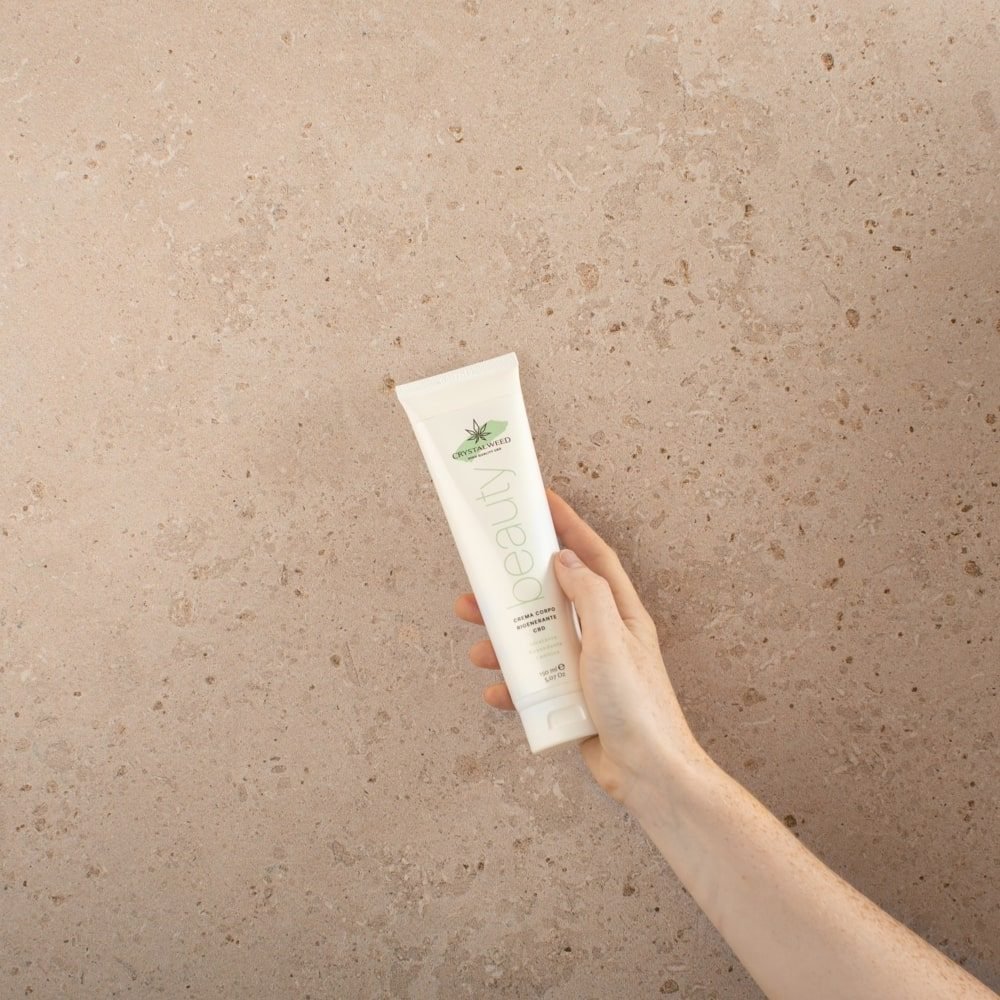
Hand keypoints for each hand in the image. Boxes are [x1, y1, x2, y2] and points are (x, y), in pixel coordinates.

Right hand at [454, 487, 705, 806]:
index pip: (591, 556)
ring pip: (536, 642)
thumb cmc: (639, 705)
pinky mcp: (572, 700)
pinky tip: (499, 692)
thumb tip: (564, 559)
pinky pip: (535, 684)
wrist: (648, 773)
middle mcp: (602, 635)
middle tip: (480, 583)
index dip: (568, 525)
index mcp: (619, 613)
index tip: (541, 501)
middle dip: (515, 590)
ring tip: (479, 647)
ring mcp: (586, 668)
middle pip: (552, 599)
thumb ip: (588, 595)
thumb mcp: (611, 639)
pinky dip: (515, 686)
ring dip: (505, 642)